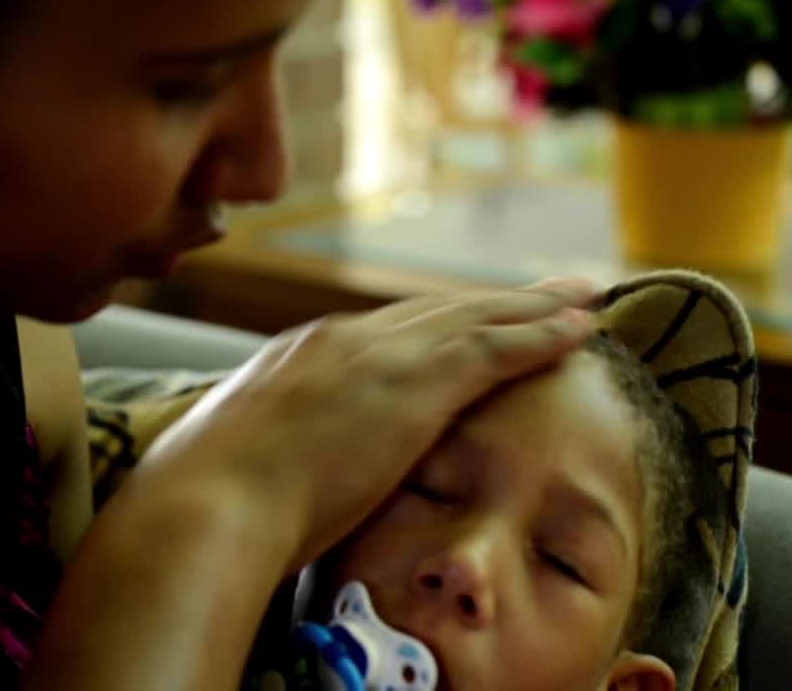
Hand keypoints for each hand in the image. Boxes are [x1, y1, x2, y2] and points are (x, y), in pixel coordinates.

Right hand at [139, 279, 600, 571]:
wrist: (210, 503)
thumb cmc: (211, 500)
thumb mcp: (239, 458)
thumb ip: (270, 448)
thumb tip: (270, 469)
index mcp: (301, 355)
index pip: (385, 331)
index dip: (436, 324)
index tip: (469, 321)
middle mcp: (342, 339)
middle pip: (437, 310)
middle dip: (494, 300)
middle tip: (546, 288)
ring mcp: (378, 356)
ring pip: (475, 317)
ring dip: (534, 306)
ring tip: (581, 296)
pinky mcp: (413, 386)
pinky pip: (496, 348)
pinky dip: (542, 335)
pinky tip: (580, 330)